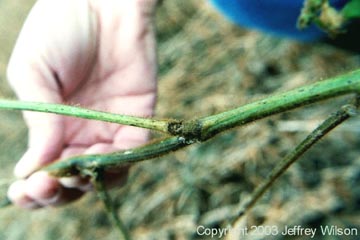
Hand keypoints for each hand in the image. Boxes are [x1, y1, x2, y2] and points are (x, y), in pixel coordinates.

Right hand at [7, 0, 157, 207]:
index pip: (45, 170)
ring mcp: (111, 128)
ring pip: (104, 174)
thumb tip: (32, 168)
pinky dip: (117, 163)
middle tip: (46, 186)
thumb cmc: (61, 29)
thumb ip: (39, 121)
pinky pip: (132, 153)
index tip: (23, 190)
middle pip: (75, 181)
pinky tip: (99, 158)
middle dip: (59, 192)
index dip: (34, 188)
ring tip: (73, 172)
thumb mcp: (34, 72)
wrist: (104, 2)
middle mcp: (82, 132)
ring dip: (88, 182)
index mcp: (53, 126)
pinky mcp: (139, 118)